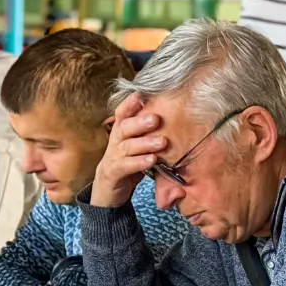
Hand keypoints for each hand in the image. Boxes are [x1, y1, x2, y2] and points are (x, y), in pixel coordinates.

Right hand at [90, 94, 167, 208]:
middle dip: (140, 122)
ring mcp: (112, 157)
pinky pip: (124, 166)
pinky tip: (152, 160)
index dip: (129, 104)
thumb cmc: (129, 163)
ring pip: (126, 146)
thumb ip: (150, 134)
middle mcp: (114, 142)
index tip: (141, 94)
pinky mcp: (112, 173)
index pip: (122, 114)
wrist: (109, 191)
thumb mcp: (138, 146)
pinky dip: (139, 162)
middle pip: (124, 127)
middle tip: (156, 118)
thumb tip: (176, 119)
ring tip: (162, 142)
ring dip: (144, 143)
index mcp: (121, 132)